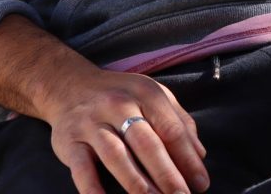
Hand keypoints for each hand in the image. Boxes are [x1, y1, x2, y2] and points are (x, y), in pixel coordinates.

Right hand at [46, 68, 208, 193]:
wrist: (70, 86)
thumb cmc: (122, 97)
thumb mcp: (153, 96)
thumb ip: (179, 122)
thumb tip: (199, 155)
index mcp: (145, 93)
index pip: (171, 129)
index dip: (188, 158)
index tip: (201, 183)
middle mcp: (118, 105)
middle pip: (147, 143)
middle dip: (167, 174)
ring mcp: (91, 123)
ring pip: (116, 156)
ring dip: (138, 184)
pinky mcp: (69, 141)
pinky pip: (81, 168)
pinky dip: (93, 188)